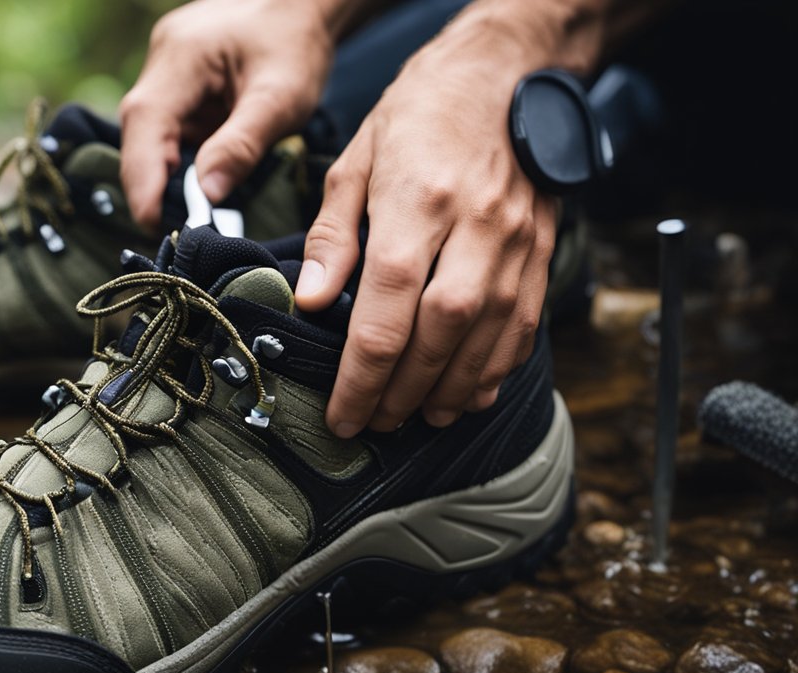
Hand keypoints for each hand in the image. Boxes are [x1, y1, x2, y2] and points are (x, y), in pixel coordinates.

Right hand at [119, 0, 335, 229]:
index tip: (153, 225)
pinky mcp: (175, 83)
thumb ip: (241, 146)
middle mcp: (161, 61)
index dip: (142, 181)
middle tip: (175, 229)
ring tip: (190, 213)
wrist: (304, 7)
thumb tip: (207, 195)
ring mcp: (165, 71)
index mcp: (181, 58)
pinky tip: (198, 181)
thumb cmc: (296, 45)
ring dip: (165, 175)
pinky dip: (177, 159)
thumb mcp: (280, 99)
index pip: (144, 125)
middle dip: (152, 185)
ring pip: (149, 136)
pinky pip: (165, 129)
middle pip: (139, 135)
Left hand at [296, 7, 564, 437]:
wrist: (501, 73)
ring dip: (450, 391)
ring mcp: (515, 242)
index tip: (342, 415)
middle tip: (374, 422)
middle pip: (437, 335)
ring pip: (486, 339)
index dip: (360, 377)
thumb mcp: (355, 161)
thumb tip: (309, 302)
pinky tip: (469, 393)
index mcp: (415, 205)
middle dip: (401, 392)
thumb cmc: (418, 114)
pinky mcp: (540, 250)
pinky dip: (496, 368)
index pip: (384, 312)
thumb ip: (332, 237)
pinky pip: (523, 325)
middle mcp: (472, 229)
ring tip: (417, 417)